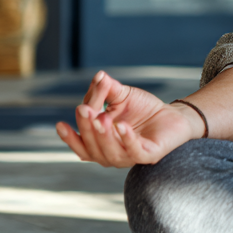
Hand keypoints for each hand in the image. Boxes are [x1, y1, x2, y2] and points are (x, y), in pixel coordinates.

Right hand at [55, 70, 201, 167]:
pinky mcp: (148, 155)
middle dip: (87, 129)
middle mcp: (112, 154)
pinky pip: (135, 150)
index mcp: (101, 144)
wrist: (173, 116)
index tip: (60, 124)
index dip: (70, 137)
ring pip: (111, 153)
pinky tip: (121, 125)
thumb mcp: (122, 96)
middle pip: (93, 148)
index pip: (82, 144)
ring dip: (103, 136)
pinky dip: (127, 139)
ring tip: (101, 118)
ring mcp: (130, 156)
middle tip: (84, 109)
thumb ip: (107, 89)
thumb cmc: (143, 109)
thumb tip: (99, 75)